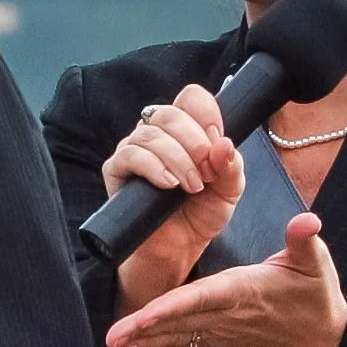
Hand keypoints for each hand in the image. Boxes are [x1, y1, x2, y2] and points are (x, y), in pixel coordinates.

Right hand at [101, 84, 245, 313]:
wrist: (177, 249)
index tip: (218, 142)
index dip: (206, 114)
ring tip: (191, 186)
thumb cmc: (200, 215)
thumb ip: (231, 165)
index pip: (190, 97)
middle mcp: (157, 134)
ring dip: (177, 158)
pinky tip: (168, 184)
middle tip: (207, 172)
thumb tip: (223, 143)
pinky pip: (128, 155)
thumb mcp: (229, 189)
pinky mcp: (115, 171)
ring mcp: (133, 150)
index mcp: (185, 129)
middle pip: (170, 113)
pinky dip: (152, 167)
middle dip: (194, 141)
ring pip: (150, 134)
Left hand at [106, 212, 346, 346]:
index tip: (142, 317)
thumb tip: (306, 219)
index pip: (200, 298)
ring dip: (145, 343)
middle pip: (178, 320)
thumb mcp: (315, 263)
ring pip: (178, 336)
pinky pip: (186, 346)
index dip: (169, 308)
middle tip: (111, 338)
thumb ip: (304, 240)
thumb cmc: (315, 295)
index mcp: (242, 291)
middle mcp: (226, 314)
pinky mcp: (221, 338)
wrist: (321, 337)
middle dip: (143, 329)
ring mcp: (222, 330)